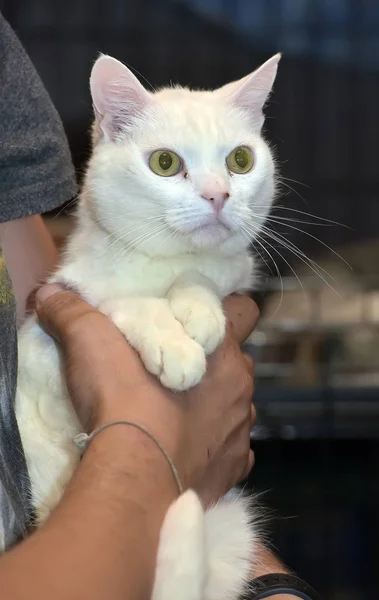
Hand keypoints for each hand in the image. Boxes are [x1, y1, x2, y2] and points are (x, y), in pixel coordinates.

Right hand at [36, 285, 258, 501]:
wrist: (133, 479)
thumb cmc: (124, 400)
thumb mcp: (90, 342)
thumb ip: (72, 313)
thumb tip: (51, 293)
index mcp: (221, 349)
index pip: (243, 310)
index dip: (221, 309)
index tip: (194, 317)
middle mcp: (240, 387)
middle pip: (238, 359)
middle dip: (214, 359)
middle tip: (178, 363)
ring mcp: (239, 431)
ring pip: (236, 404)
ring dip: (215, 402)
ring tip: (180, 409)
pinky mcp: (231, 469)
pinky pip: (231, 449)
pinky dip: (213, 445)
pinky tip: (186, 447)